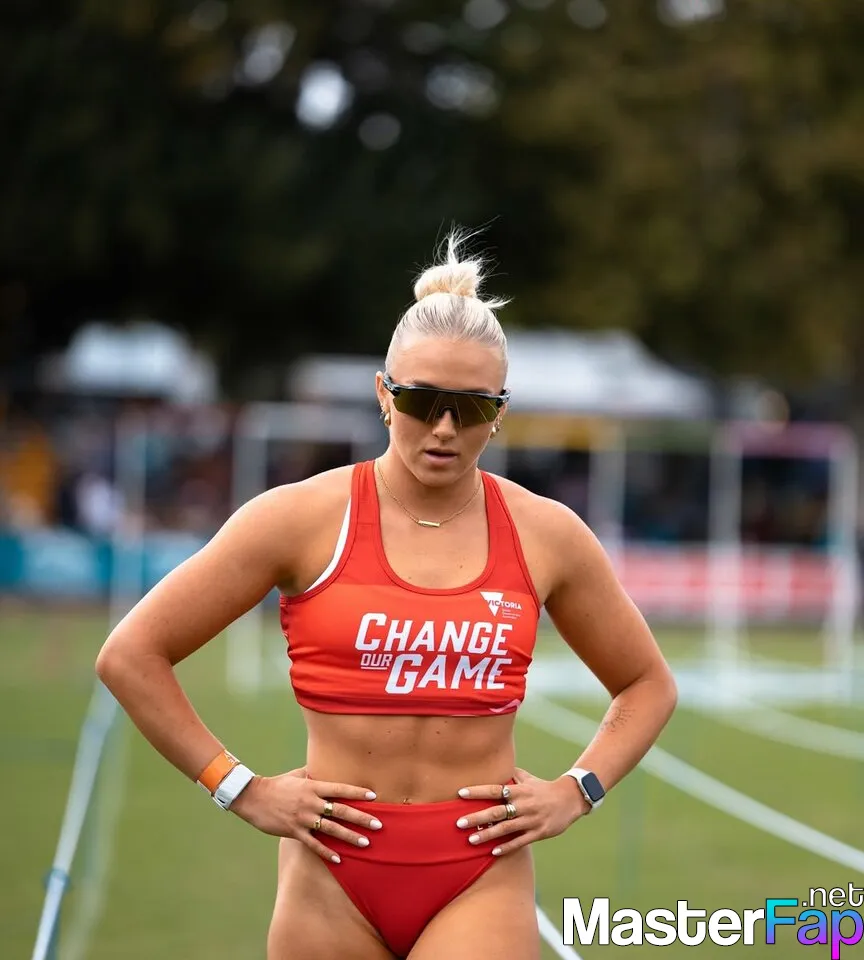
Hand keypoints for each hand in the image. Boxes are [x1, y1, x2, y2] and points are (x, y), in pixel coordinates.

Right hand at [230, 766, 382, 862]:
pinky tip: (339, 859)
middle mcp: (311, 803)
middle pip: (341, 811)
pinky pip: (314, 844)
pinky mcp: (294, 831)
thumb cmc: (277, 784)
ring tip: (365, 843)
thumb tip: (326, 768)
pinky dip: (327, 852)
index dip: (358, 793)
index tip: (374, 797)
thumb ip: (314, 773)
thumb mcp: (297, 775)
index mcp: (313, 787)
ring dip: (350, 837)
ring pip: (331, 829)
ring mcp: (303, 818)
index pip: (341, 789)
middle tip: (379, 825)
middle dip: (361, 818)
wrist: (253, 798)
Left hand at [455, 766, 589, 856]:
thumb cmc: (544, 788)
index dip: (477, 792)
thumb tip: (496, 764)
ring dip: (487, 835)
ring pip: (505, 829)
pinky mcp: (539, 833)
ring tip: (471, 840)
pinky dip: (506, 847)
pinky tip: (493, 852)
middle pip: (496, 812)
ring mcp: (530, 820)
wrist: (570, 799)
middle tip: (458, 823)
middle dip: (477, 818)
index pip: (494, 789)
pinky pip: (520, 841)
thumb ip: (511, 774)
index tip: (460, 793)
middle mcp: (523, 805)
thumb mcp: (528, 778)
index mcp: (519, 790)